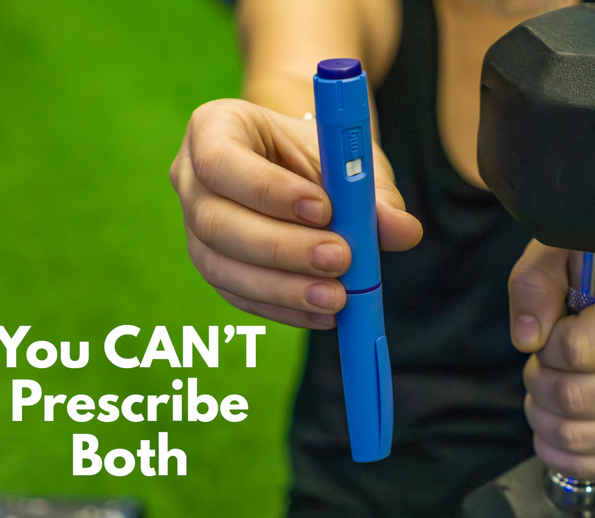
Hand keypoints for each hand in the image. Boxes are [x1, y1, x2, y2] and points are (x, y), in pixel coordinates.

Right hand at [169, 98, 421, 327]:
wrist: (300, 169)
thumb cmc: (322, 155)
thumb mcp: (348, 160)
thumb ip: (373, 192)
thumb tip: (404, 231)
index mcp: (215, 127)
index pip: (221, 160)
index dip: (269, 190)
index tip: (325, 209)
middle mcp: (190, 178)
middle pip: (216, 221)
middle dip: (281, 247)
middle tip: (340, 259)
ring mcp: (193, 228)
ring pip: (222, 267)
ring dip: (283, 288)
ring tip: (336, 297)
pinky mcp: (213, 267)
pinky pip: (239, 296)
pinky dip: (283, 308)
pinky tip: (323, 313)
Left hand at [509, 240, 594, 480]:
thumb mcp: (565, 257)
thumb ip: (538, 283)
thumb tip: (529, 338)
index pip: (580, 349)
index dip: (548, 347)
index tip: (552, 334)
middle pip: (579, 398)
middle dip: (541, 385)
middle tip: (541, 368)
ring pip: (584, 437)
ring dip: (545, 420)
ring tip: (544, 395)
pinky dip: (563, 455)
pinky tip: (553, 431)